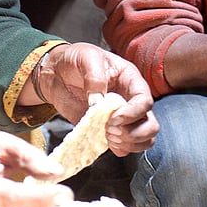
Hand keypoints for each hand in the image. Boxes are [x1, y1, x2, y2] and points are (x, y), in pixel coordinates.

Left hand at [26, 42, 158, 156]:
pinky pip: (124, 147)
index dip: (133, 113)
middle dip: (135, 133)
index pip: (145, 101)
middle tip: (111, 130)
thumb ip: (94, 76)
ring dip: (129, 144)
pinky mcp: (107, 130)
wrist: (55, 73)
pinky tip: (105, 142)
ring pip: (143, 139)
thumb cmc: (75, 60)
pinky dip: (118, 150)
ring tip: (109, 137)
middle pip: (151, 125)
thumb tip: (98, 101)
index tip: (114, 118)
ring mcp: (121, 118)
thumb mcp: (86, 57)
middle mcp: (130, 101)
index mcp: (130, 80)